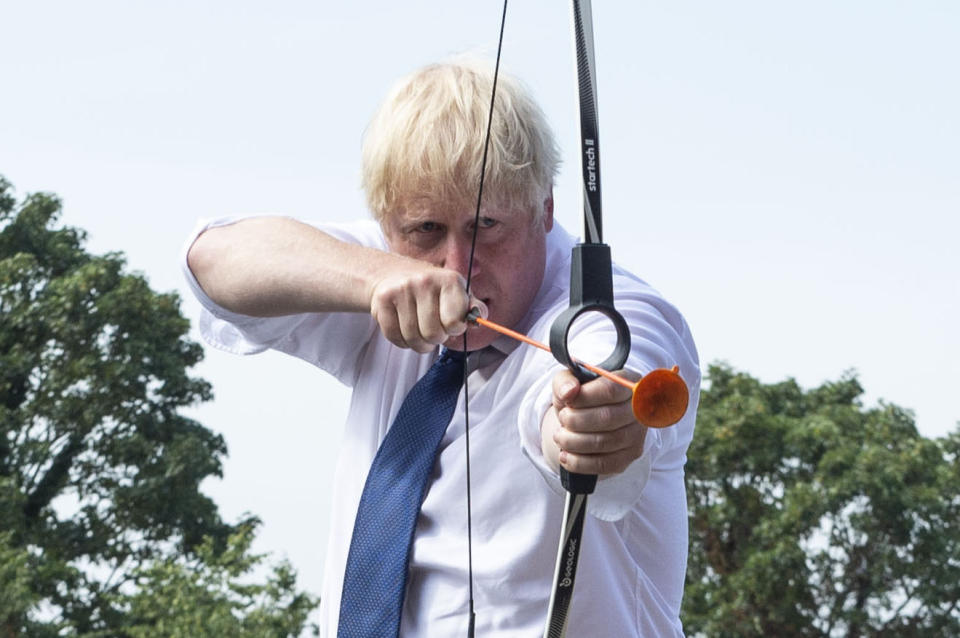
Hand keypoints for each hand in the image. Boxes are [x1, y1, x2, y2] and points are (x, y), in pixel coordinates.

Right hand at [369, 264, 485, 352]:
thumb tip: (481, 319)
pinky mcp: (381, 301)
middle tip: (434, 329)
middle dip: (436, 338)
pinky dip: (402, 341)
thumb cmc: (431, 289)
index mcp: (449, 280)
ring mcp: (401, 290)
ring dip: (419, 343)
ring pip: (413, 339)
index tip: (451, 323)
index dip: (455, 329)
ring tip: (420, 330)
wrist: (393, 274)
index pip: (456, 322)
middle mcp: (425, 281)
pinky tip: (405, 328)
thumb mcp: (456, 293)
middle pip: (434, 334)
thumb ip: (473, 308)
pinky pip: (394, 337)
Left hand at [542, 368, 646, 476]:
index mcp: (627, 382)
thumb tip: (568, 392)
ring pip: (604, 442)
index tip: (567, 401)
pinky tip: (565, 456)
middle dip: (576, 420)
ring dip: (574, 441)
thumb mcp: (568, 381)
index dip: (585, 397)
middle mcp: (638, 408)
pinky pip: (604, 464)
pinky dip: (579, 462)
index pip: (610, 389)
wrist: (585, 418)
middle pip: (608, 417)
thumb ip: (565, 381)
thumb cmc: (580, 397)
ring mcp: (637, 434)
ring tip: (560, 436)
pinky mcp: (629, 456)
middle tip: (562, 419)